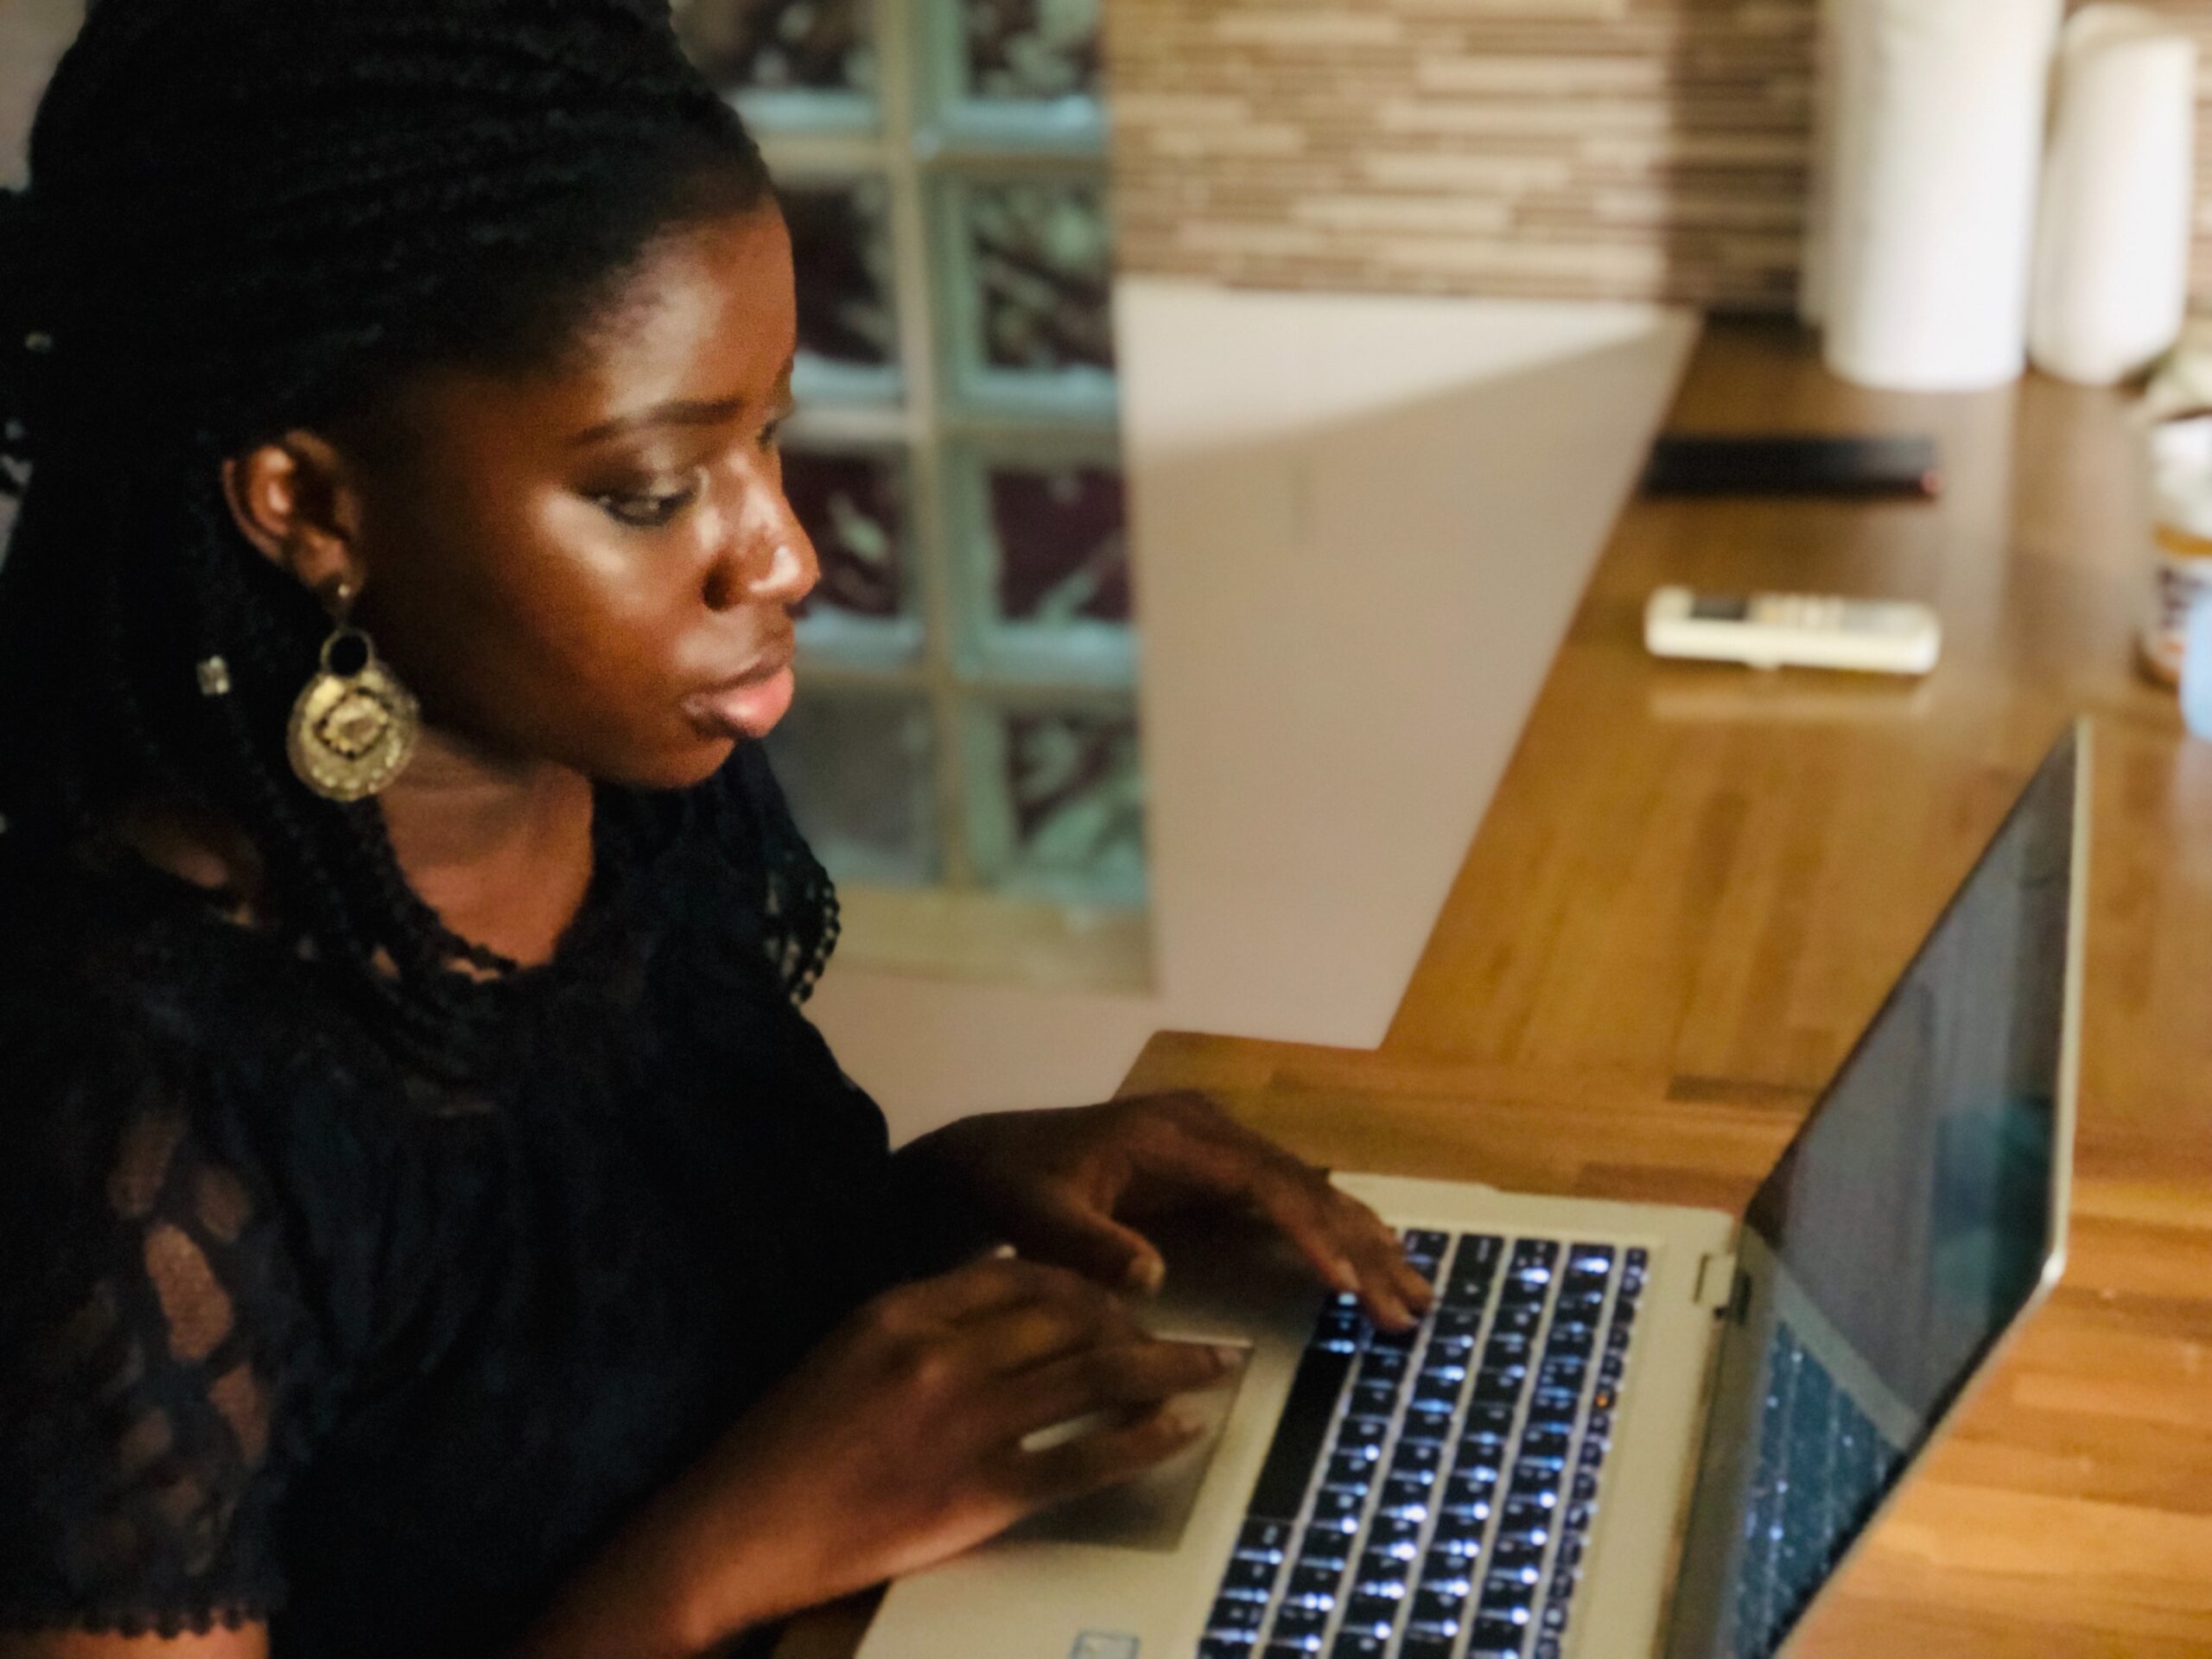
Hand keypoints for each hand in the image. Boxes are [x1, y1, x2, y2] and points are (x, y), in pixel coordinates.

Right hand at [604, 1256, 1237, 1650]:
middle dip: (1138, 1321)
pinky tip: (1178, 1430)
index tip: (1123, 1297)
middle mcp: (940, 1353)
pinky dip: (1141, 1440)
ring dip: (1167, 1367)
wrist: (737, 1530)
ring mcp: (962, 1423)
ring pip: (1091, 1376)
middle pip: (1069, 1314)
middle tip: (1182, 1334)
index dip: (1088, 1282)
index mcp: (904, 1308)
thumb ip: (924, 1325)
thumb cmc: (786, 1445)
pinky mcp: (976, 1495)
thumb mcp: (849, 1350)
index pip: (1022, 1272)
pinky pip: (1082, 1458)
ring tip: (1214, 1365)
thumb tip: (1004, 1316)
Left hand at [901, 1092, 1435, 1331]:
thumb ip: (1089, 1245)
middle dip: (1359, 1244)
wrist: (992, 1160)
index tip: (1345, 1279)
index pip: (1260, 1180)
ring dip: (1361, 1241)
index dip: (1307, 1229)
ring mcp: (1218, 1147)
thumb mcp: (1038, 1218)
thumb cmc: (1015, 1186)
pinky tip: (1370, 1263)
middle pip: (1302, 1183)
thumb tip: (1150, 1275)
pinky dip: (1333, 1233)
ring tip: (1413, 1291)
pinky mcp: (1217, 1171)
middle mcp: (1208, 1130)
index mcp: (1173, 1134)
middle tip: (1409, 1303)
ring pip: (1307, 1191)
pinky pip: (1288, 1200)